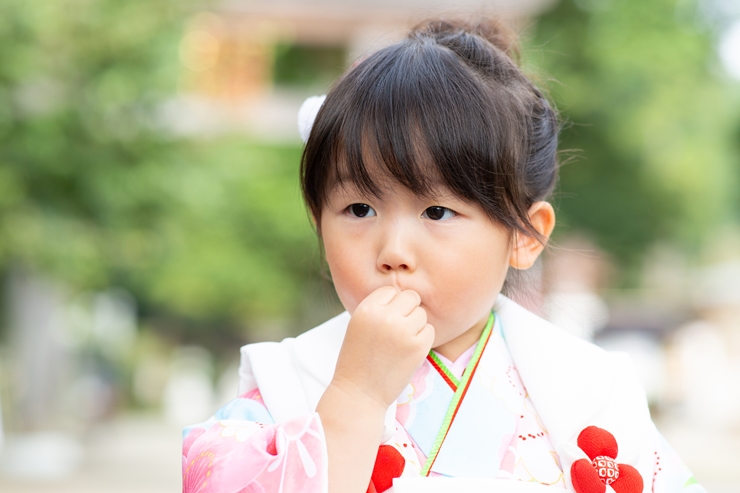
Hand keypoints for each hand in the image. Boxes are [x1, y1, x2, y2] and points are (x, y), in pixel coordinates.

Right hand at [331, 286, 435, 408]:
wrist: (360, 392)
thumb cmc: (358, 359)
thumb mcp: (359, 325)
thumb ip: (379, 308)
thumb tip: (405, 296)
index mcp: (367, 309)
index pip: (390, 290)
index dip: (391, 304)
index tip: (385, 320)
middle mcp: (385, 316)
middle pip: (410, 297)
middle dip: (407, 310)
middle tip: (398, 329)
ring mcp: (403, 331)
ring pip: (422, 314)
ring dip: (416, 325)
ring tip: (400, 342)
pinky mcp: (418, 347)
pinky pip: (429, 330)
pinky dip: (423, 339)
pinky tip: (408, 350)